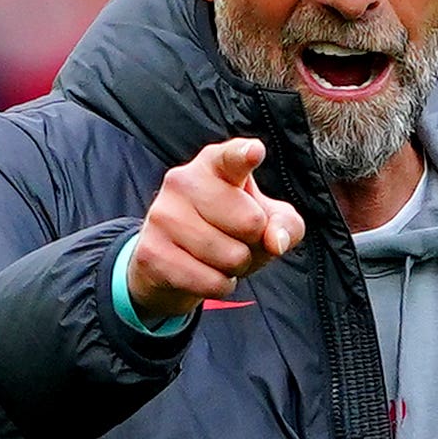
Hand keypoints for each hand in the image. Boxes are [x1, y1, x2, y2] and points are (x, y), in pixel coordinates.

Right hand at [123, 137, 305, 327]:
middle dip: (254, 242)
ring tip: (219, 256)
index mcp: (215, 164)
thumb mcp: (266, 220)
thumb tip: (276, 242)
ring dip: (236, 267)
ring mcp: (163, 215)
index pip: (232, 157)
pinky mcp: (152, 251)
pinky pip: (210, 282)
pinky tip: (204, 273)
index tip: (254, 152)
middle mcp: (183, 181)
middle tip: (236, 238)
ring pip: (231, 257)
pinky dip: (219, 285)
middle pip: (250, 223)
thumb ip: (286, 225)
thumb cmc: (228, 230)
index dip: (244, 156)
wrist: (172, 260)